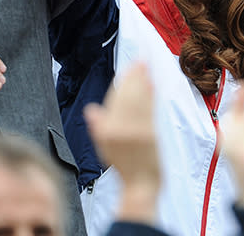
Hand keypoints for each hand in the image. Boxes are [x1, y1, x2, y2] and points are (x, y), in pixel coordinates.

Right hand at [85, 62, 158, 222]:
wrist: (140, 184)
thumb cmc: (123, 166)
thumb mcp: (104, 147)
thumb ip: (98, 127)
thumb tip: (91, 109)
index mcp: (107, 131)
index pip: (114, 100)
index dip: (122, 82)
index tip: (129, 68)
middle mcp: (120, 130)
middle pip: (127, 96)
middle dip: (134, 76)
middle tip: (140, 59)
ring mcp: (136, 132)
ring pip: (138, 100)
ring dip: (143, 81)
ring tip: (146, 66)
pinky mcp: (149, 135)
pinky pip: (148, 109)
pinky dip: (150, 95)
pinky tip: (152, 84)